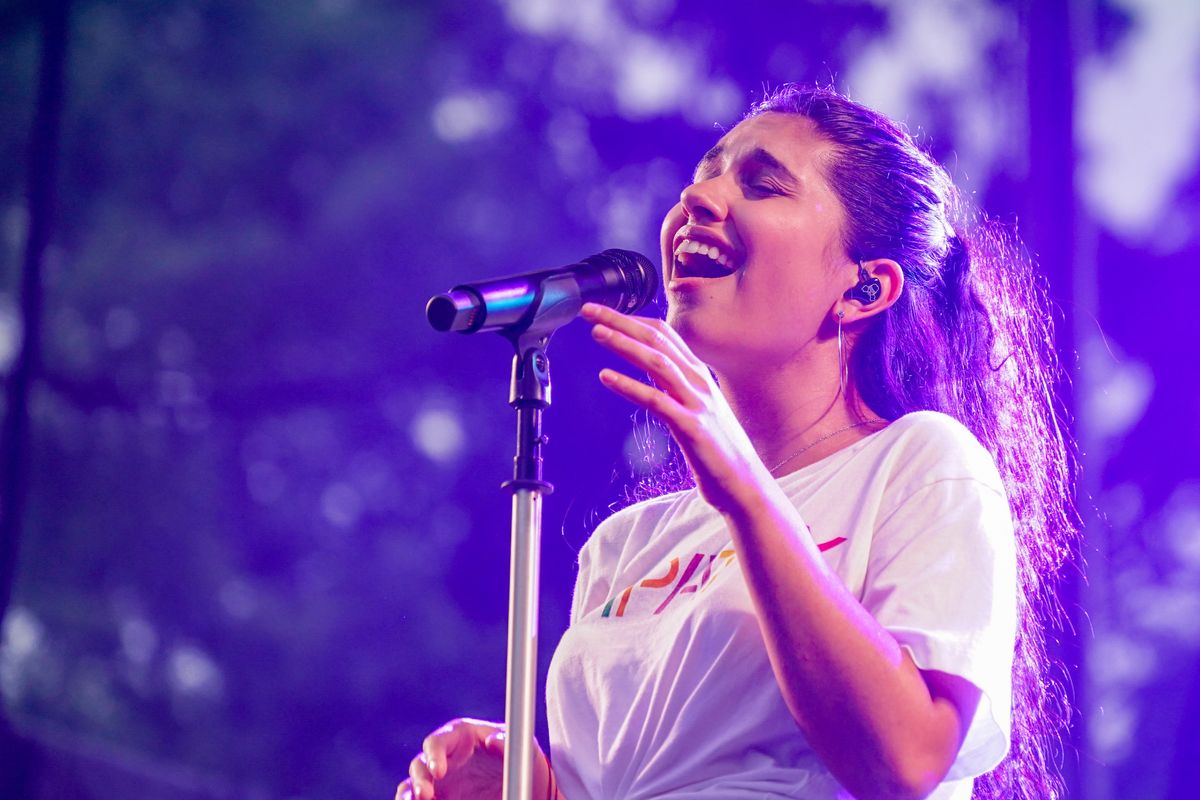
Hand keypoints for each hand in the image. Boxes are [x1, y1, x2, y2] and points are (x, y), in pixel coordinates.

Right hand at [395, 718, 552, 799]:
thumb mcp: (526, 752)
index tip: (439, 771)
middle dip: (419, 779)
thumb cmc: (526, 764)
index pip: (438, 741)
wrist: (532, 790)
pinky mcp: (440, 799)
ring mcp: (440, 782)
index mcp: (462, 737)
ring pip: (412, 786)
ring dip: (410, 795)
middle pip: (419, 764)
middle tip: (425, 795)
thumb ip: (510, 743)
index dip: (434, 753)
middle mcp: (445, 757)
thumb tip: (493, 740)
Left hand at [581, 303, 768, 514]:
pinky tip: (606, 377)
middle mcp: (699, 381)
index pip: (664, 334)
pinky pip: (657, 401)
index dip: (632, 318)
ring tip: (596, 333)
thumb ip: (672, 383)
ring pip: (658, 362)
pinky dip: (629, 386)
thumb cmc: (716, 448)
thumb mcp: (693, 406)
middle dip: (621, 321)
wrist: (744, 484)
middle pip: (658, 340)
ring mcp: (697, 403)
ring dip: (624, 344)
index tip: (603, 311)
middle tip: (588, 310)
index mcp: (697, 374)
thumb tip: (646, 363)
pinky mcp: (692, 427)